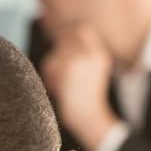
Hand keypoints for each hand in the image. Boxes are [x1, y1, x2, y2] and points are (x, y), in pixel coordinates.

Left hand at [41, 25, 118, 150]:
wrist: (90, 119)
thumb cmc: (84, 102)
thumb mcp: (86, 75)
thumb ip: (75, 57)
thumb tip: (54, 35)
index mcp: (101, 55)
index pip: (83, 31)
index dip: (69, 33)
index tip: (58, 42)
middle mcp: (93, 54)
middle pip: (65, 40)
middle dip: (56, 55)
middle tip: (54, 73)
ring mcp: (82, 59)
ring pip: (56, 54)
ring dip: (52, 69)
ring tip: (56, 86)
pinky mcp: (69, 67)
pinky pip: (51, 65)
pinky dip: (49, 77)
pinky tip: (56, 90)